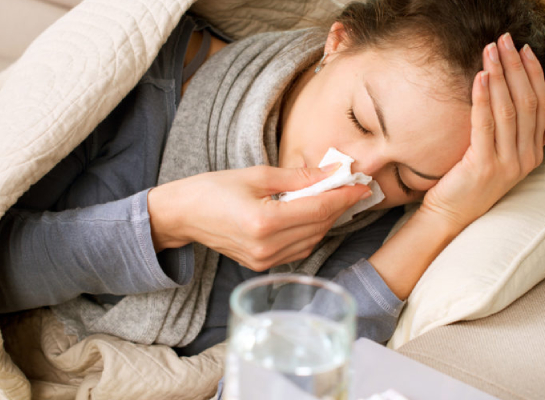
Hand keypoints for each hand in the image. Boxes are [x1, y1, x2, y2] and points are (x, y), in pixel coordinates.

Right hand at [148, 164, 371, 271]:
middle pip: (319, 226)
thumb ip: (298, 177)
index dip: (343, 197)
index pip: (318, 209)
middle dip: (339, 206)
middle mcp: (266, 247)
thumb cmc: (214, 189)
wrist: (183, 215)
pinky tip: (313, 215)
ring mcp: (264, 260)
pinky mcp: (262, 265)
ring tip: (334, 198)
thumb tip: (332, 173)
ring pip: (312, 240)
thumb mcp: (257, 175)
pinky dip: (311, 232)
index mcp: (264, 221)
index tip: (361, 185)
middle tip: (351, 187)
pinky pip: (298, 250)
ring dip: (327, 220)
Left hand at [421, 33, 544, 229]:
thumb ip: (533, 139)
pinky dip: (483, 99)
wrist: (451, 216)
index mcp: (534, 153)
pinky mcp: (483, 166)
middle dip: (516, 67)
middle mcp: (525, 158)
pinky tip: (478, 78)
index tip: (524, 49)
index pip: (541, 105)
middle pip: (527, 102)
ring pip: (509, 110)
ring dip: (499, 76)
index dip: (534, 74)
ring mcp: (507, 164)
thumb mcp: (508, 160)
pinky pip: (485, 125)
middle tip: (505, 41)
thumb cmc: (473, 184)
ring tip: (490, 52)